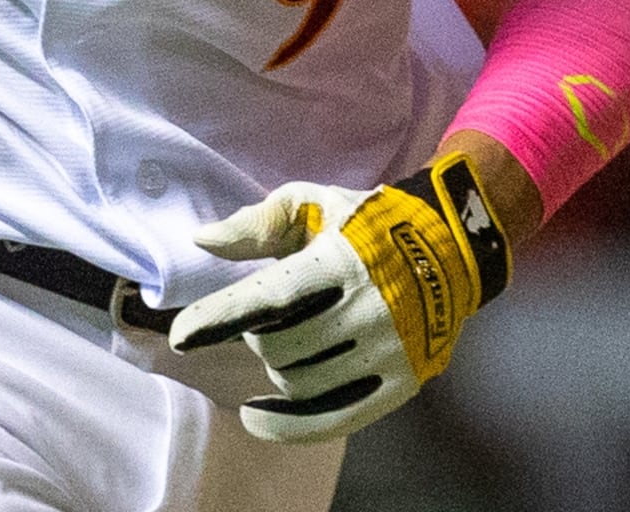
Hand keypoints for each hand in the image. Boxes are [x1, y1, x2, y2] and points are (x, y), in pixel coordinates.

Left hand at [169, 151, 510, 442]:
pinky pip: (333, 420)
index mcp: (341, 260)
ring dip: (276, 367)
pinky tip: (256, 417)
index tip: (179, 336)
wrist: (450, 249)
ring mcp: (387, 352)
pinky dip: (287, 426)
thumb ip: (257, 224)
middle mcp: (367, 310)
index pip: (271, 297)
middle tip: (266, 317)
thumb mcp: (313, 203)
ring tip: (285, 343)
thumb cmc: (366, 222)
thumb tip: (202, 240)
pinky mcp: (401, 384)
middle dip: (257, 334)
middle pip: (278, 347)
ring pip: (299, 383)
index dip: (221, 316)